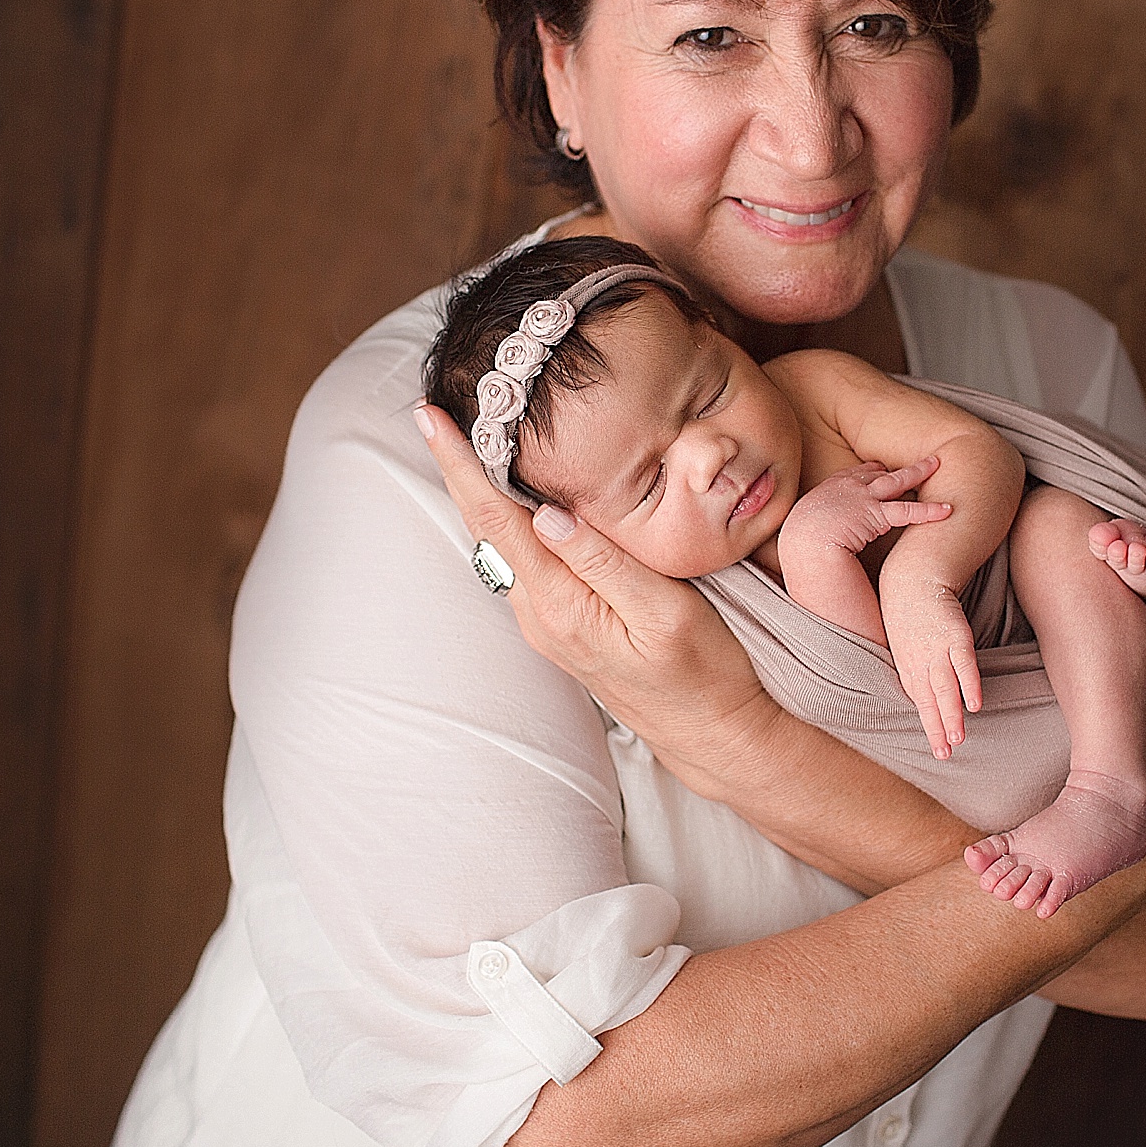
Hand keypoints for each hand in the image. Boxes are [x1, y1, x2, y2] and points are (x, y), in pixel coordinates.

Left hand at [413, 404, 773, 782]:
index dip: (462, 465)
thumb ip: (604, 562)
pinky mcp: (563, 627)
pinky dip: (508, 520)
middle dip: (459, 469)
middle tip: (436, 413)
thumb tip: (546, 513)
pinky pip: (524, 561)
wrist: (714, 733)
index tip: (431, 417)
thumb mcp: (666, 611)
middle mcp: (541, 616)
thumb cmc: (705, 672)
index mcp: (560, 605)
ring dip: (481, 492)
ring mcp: (548, 625)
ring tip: (468, 438)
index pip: (496, 519)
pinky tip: (515, 496)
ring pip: (501, 545)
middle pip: (485, 528)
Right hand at [776, 457, 951, 557]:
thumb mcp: (801, 531)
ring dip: (917, 471)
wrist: (802, 546)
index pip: (851, 475)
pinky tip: (946, 510)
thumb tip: (818, 543)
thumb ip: (815, 531)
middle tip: (910, 459)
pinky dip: (929, 511)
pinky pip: (908, 511)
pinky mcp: (876, 514)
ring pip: (896, 480)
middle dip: (894, 465)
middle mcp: (844, 488)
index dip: (869, 471)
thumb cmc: (799, 546)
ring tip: (935, 464)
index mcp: (825, 492)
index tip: (879, 468)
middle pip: (875, 470)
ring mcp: (861, 497)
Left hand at [879, 577, 981, 759]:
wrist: (913, 574)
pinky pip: (963, 663)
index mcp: (907, 664)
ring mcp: (936, 648)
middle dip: (937, 729)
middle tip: (945, 754)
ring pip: (944, 687)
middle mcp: (919, 661)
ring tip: (958, 739)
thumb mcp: (903, 641)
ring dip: (950, 715)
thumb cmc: (909, 609)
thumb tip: (926, 688)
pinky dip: (969, 684)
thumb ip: (915, 666)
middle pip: (929, 700)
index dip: (929, 725)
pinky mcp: (955, 633)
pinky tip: (975, 704)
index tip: (938, 749)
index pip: (920, 701)